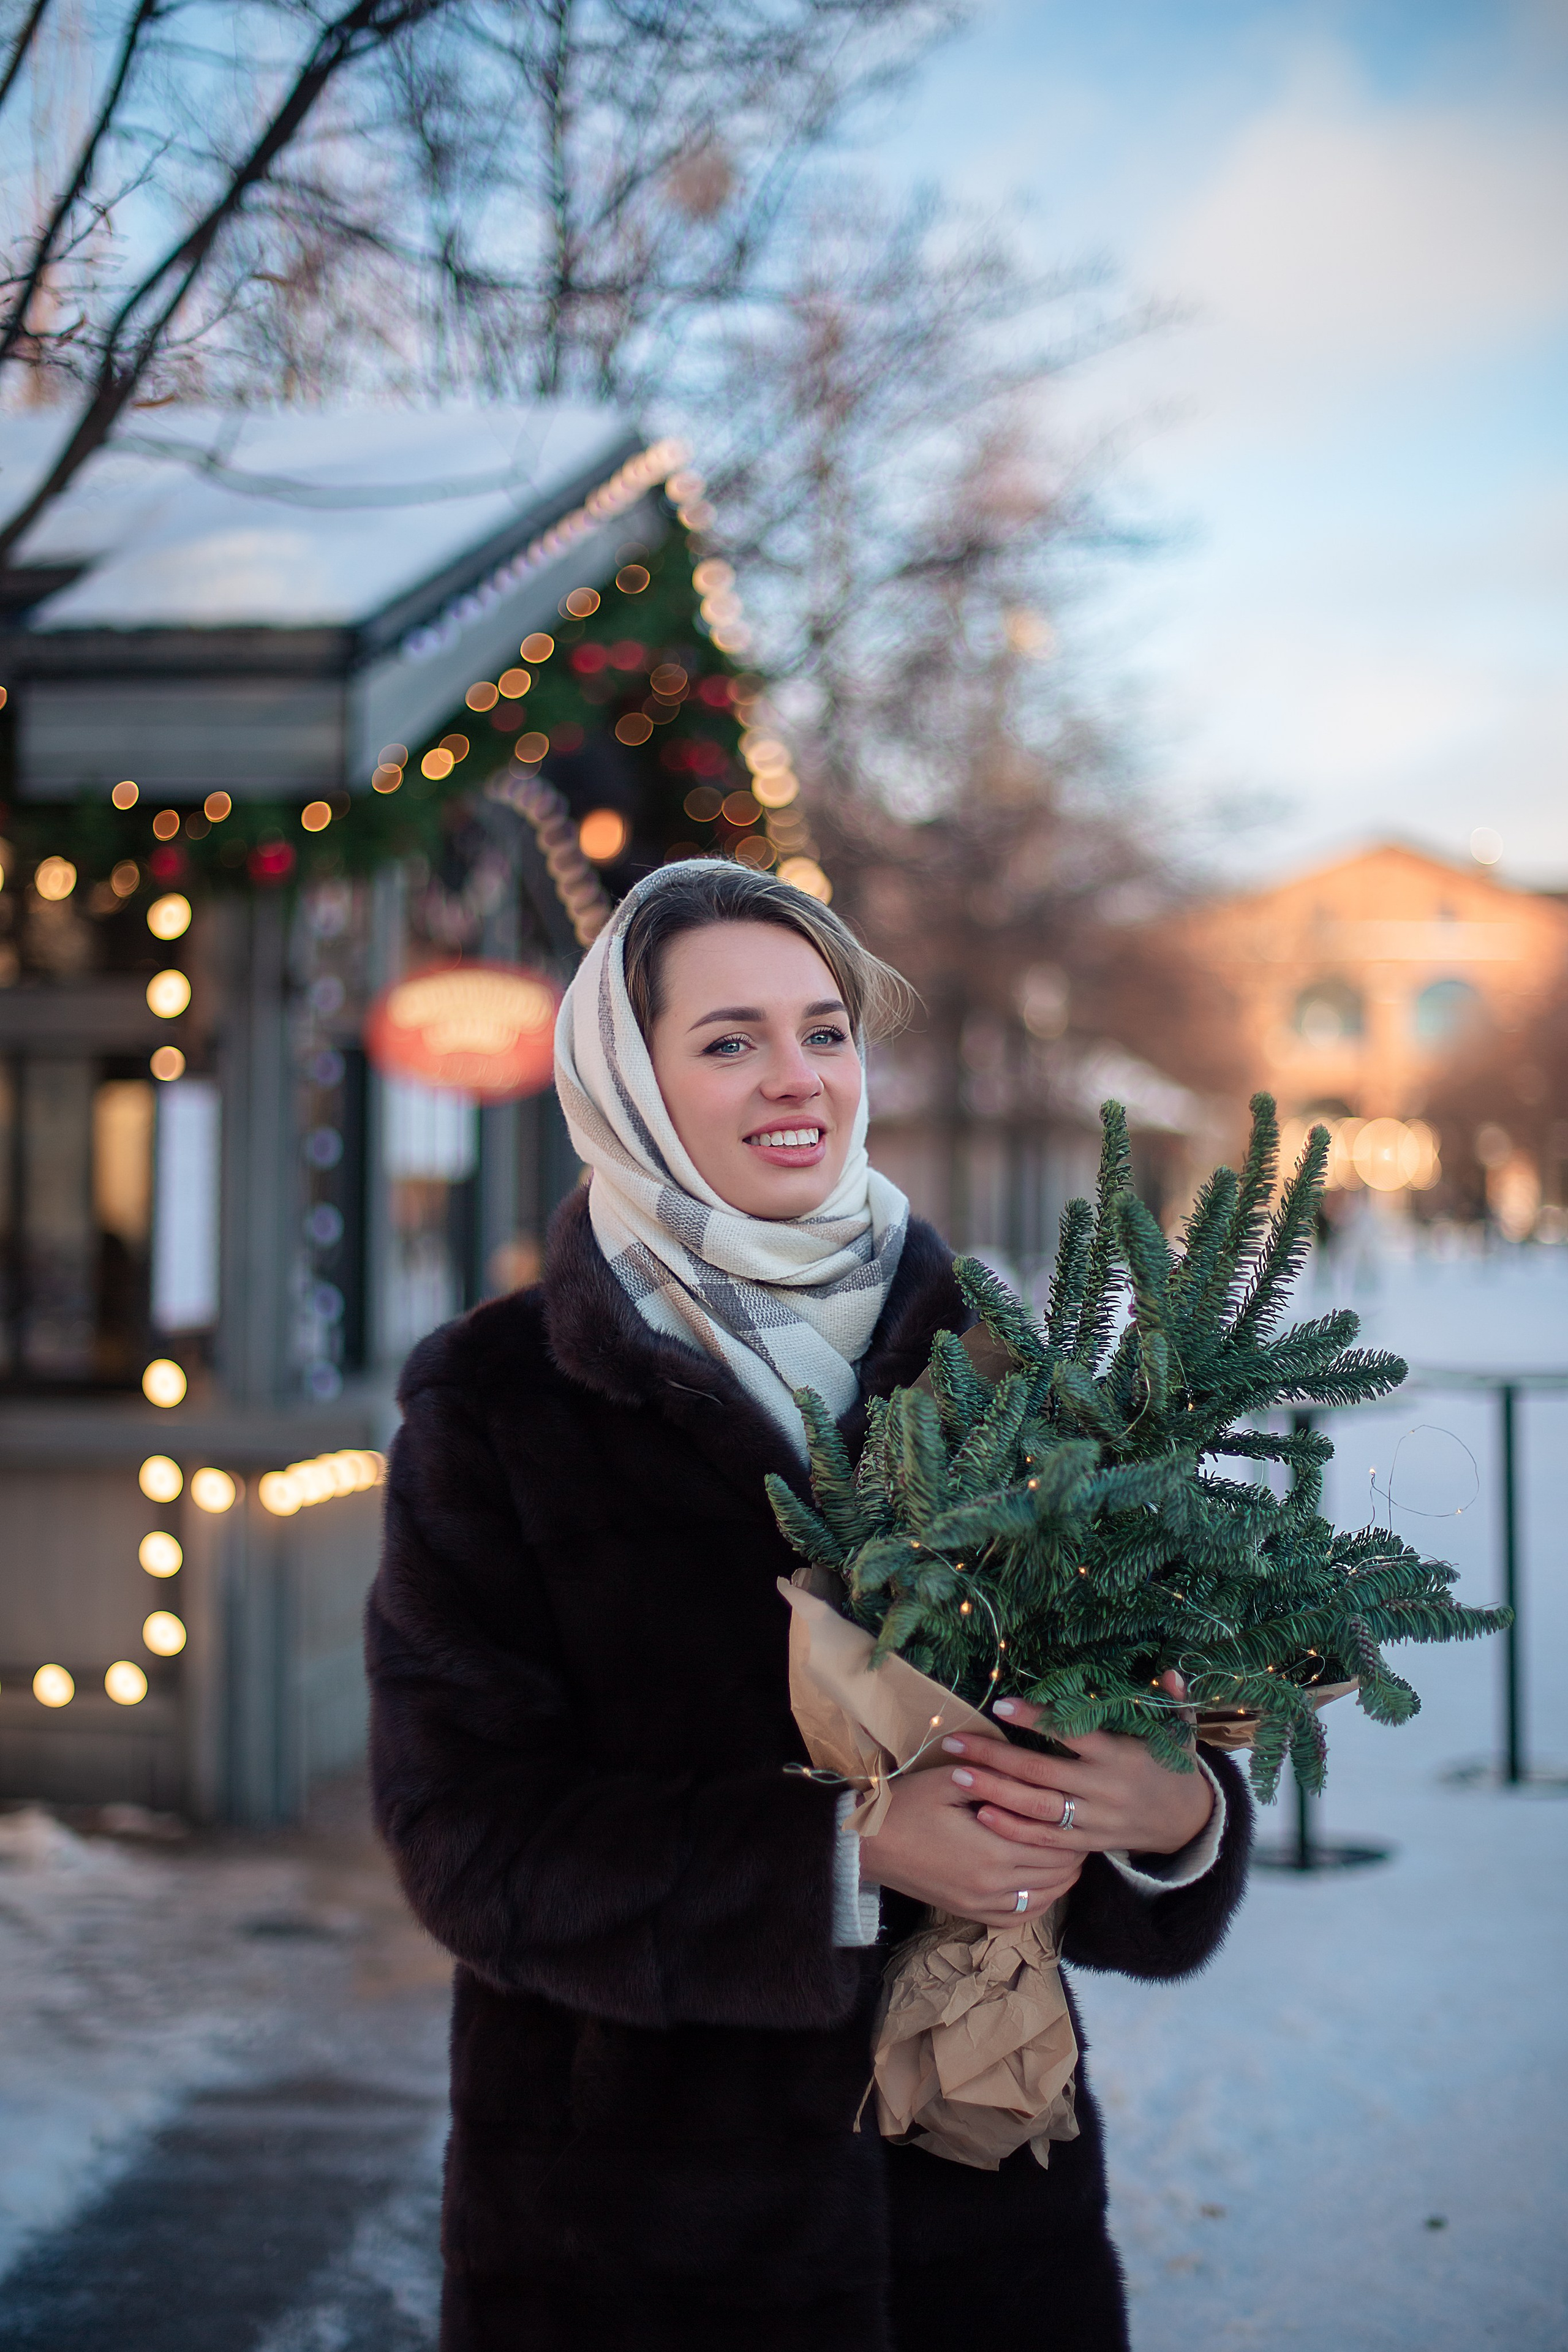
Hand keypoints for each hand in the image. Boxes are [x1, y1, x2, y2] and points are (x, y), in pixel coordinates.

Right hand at [856, 1760, 1082, 1926]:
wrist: (867, 1844)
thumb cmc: (906, 1806)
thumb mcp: (949, 1779)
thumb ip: (993, 1774)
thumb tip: (1031, 1766)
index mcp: (993, 1849)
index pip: (1054, 1843)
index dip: (1072, 1827)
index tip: (1080, 1808)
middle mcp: (993, 1884)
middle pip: (1056, 1872)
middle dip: (1073, 1851)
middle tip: (1080, 1828)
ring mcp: (981, 1903)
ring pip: (1043, 1897)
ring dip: (1062, 1877)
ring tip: (1069, 1853)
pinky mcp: (969, 1912)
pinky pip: (1018, 1917)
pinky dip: (1039, 1903)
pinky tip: (1044, 1886)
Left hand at [939, 1674, 1213, 1860]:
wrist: (1188, 1823)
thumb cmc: (1174, 1767)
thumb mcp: (1180, 1732)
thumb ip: (1173, 1701)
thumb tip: (1172, 1670)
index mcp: (1120, 1756)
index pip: (1072, 1734)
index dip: (1037, 1720)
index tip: (1001, 1705)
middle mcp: (1103, 1789)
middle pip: (1041, 1773)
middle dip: (995, 1757)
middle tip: (954, 1743)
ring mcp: (1093, 1820)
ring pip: (1036, 1808)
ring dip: (994, 1791)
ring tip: (957, 1776)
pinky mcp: (1088, 1844)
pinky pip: (1045, 1840)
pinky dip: (1013, 1829)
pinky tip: (982, 1815)